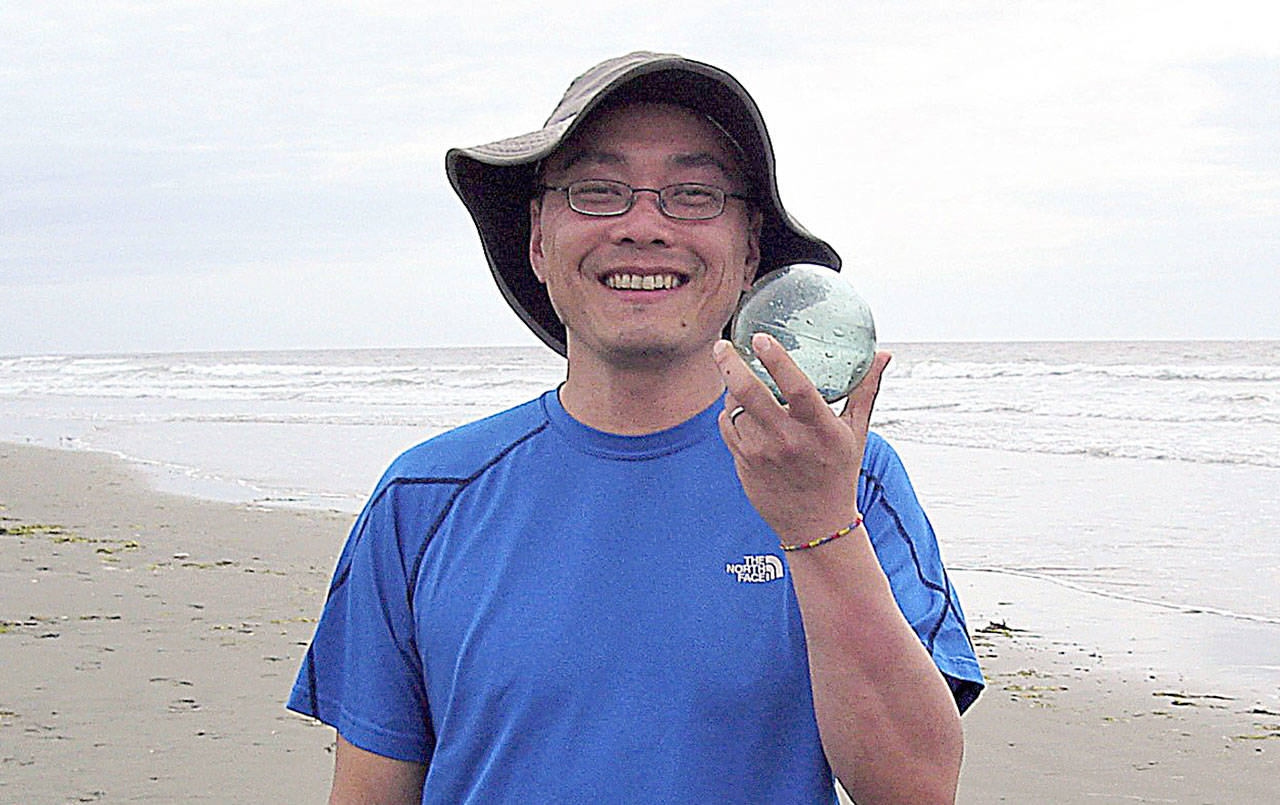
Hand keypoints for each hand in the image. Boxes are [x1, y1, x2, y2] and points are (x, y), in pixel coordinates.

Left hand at [712, 333, 890, 541]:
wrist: (816, 525)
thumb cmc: (838, 472)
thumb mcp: (856, 432)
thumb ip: (866, 391)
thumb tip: (882, 355)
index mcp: (819, 429)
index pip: (796, 386)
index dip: (776, 359)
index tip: (760, 338)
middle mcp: (788, 440)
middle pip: (749, 393)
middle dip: (730, 364)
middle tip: (722, 345)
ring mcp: (761, 453)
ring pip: (733, 408)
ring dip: (729, 386)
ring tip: (732, 371)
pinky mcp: (743, 463)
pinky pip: (727, 426)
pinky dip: (729, 410)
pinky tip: (736, 404)